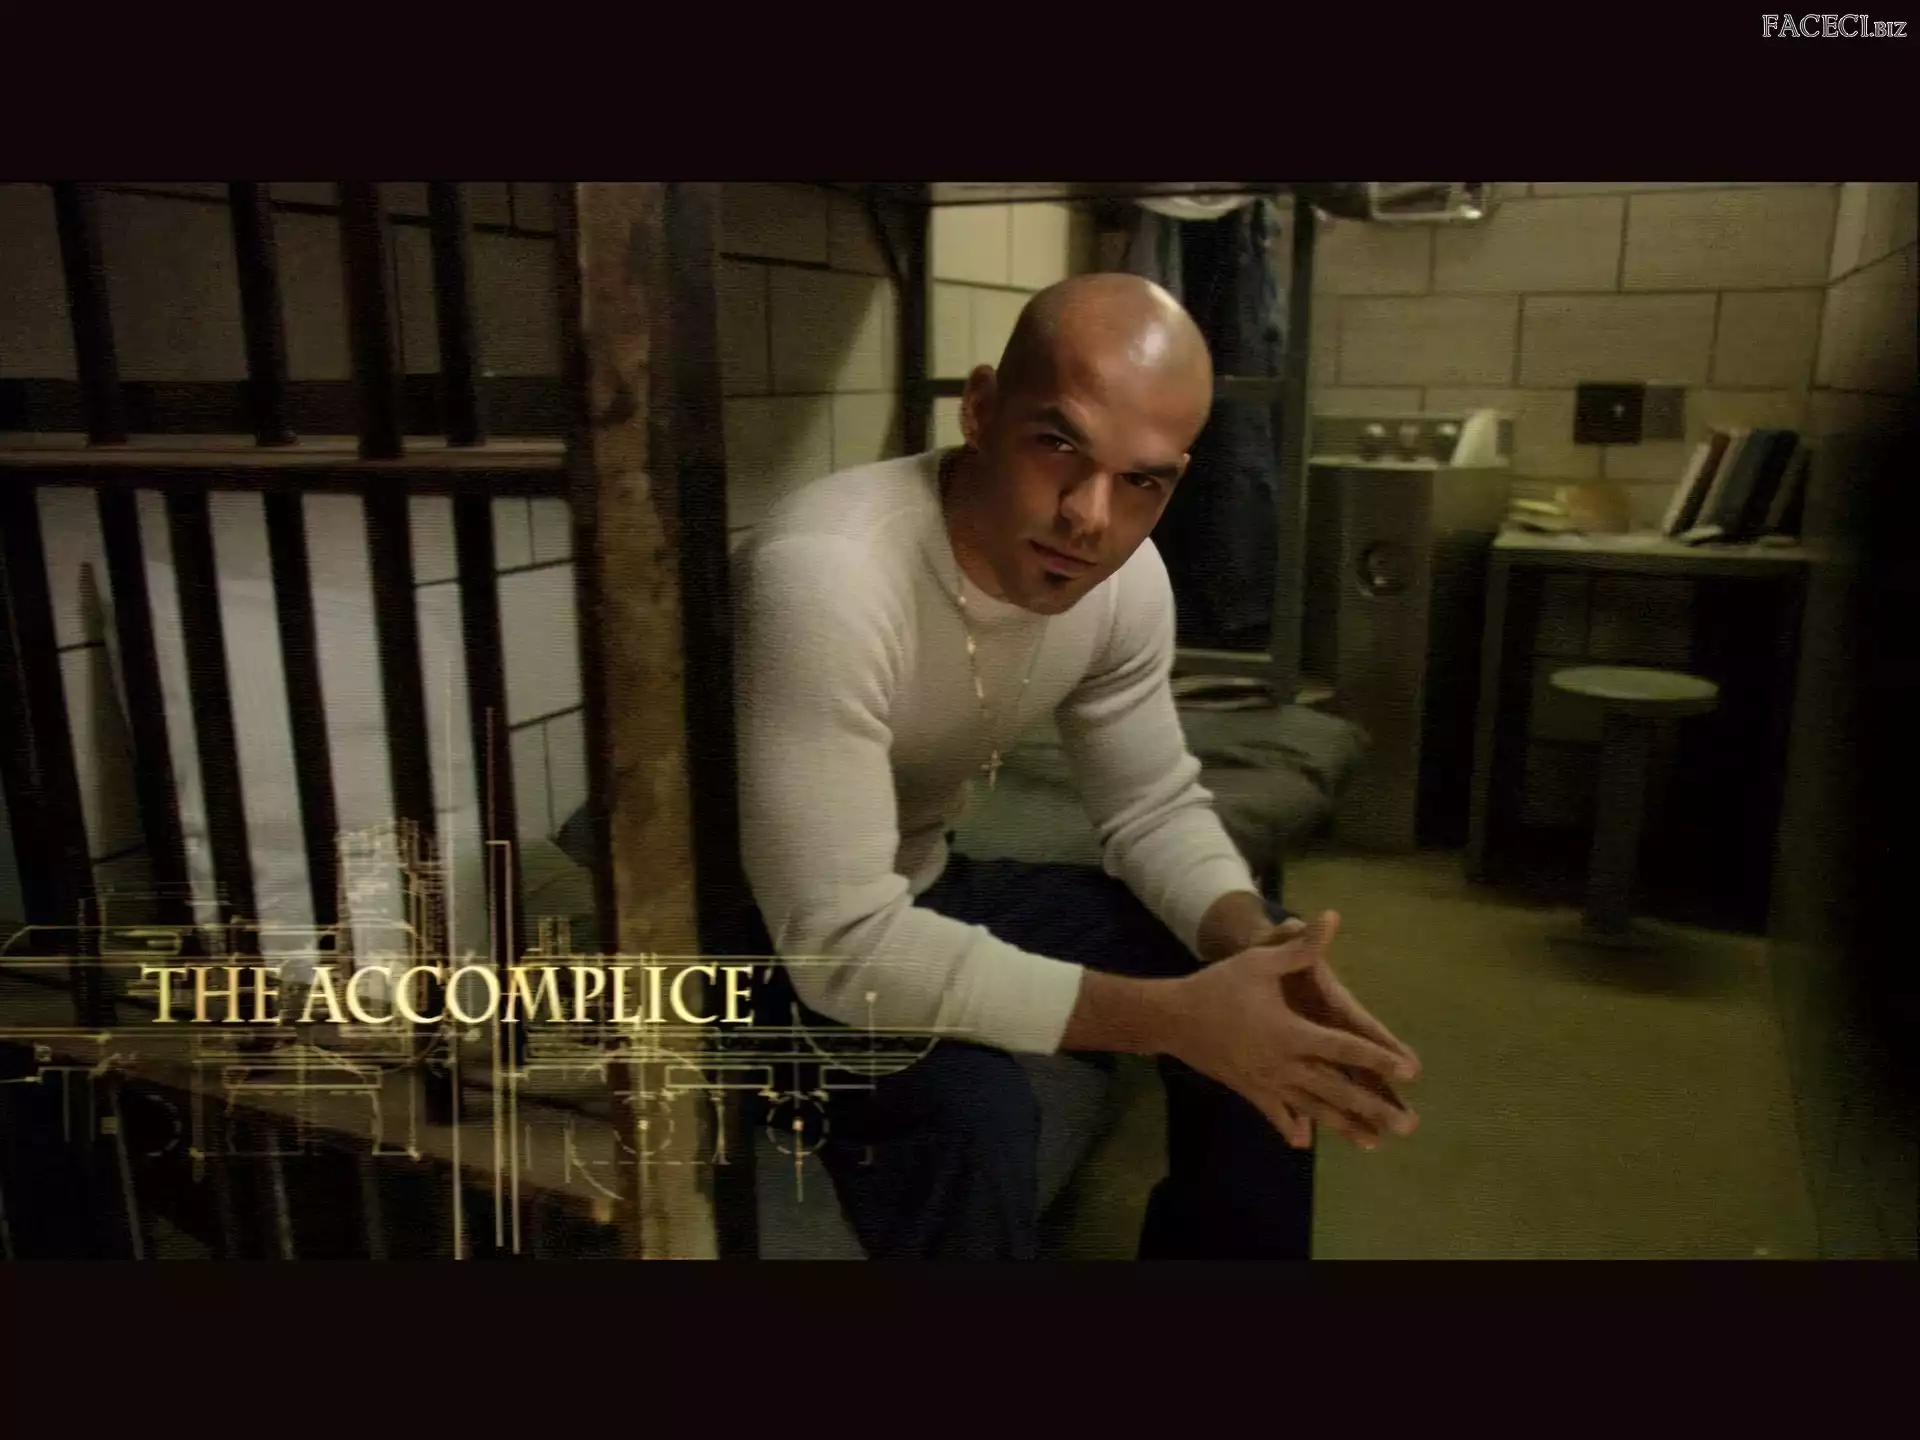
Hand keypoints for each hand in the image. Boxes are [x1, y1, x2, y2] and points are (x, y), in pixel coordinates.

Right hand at [1162, 932, 1419, 1150]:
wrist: (1172, 1018)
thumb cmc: (1219, 986)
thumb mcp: (1259, 962)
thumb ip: (1300, 947)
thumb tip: (1330, 918)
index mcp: (1291, 1033)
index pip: (1344, 1048)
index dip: (1378, 1059)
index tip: (1409, 1072)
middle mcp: (1284, 1065)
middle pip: (1337, 1090)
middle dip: (1374, 1108)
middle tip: (1408, 1126)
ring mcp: (1267, 1083)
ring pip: (1313, 1109)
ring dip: (1345, 1127)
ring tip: (1374, 1143)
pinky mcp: (1249, 1091)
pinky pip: (1274, 1114)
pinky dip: (1290, 1127)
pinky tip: (1303, 1143)